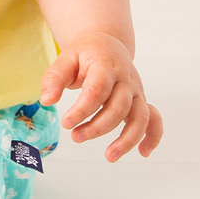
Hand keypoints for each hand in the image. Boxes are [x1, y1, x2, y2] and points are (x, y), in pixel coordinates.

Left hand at [39, 30, 162, 161]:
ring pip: (139, 117)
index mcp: (105, 65)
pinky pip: (154, 120)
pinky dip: (153, 136)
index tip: (66, 123)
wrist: (106, 41)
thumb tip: (45, 101)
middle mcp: (125, 79)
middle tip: (75, 136)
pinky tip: (143, 153)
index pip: (97, 90)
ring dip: (126, 139)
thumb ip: (54, 78)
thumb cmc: (84, 53)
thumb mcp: (65, 58)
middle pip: (118, 107)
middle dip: (97, 127)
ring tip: (109, 157)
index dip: (82, 110)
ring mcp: (136, 90)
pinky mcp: (142, 100)